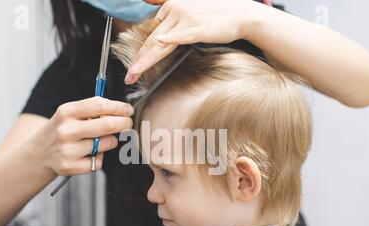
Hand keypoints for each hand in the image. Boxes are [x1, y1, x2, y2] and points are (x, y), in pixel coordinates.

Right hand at [39, 97, 133, 175]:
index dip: (119, 107)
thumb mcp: (69, 114)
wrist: (38, 154)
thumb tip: (121, 111)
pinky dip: (99, 158)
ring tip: (100, 140)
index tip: (128, 110)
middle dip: (124, 123)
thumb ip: (92, 110)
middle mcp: (66, 130)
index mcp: (66, 112)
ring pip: (107, 144)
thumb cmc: (62, 130)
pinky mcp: (71, 167)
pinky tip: (88, 154)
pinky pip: (99, 161)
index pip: (99, 105)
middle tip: (128, 123)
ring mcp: (68, 150)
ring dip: (111, 141)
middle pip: (108, 125)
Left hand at [125, 0, 254, 83]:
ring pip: (160, 42)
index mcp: (170, 8)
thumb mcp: (190, 16)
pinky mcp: (198, 27)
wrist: (240, 13)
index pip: (150, 34)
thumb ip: (175, 25)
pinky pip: (181, 35)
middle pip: (151, 40)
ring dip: (145, 59)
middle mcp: (175, 11)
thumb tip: (163, 38)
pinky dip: (171, 39)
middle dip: (137, 60)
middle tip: (128, 75)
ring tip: (134, 72)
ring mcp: (186, 19)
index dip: (140, 52)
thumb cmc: (216, 17)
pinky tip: (161, 43)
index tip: (132, 66)